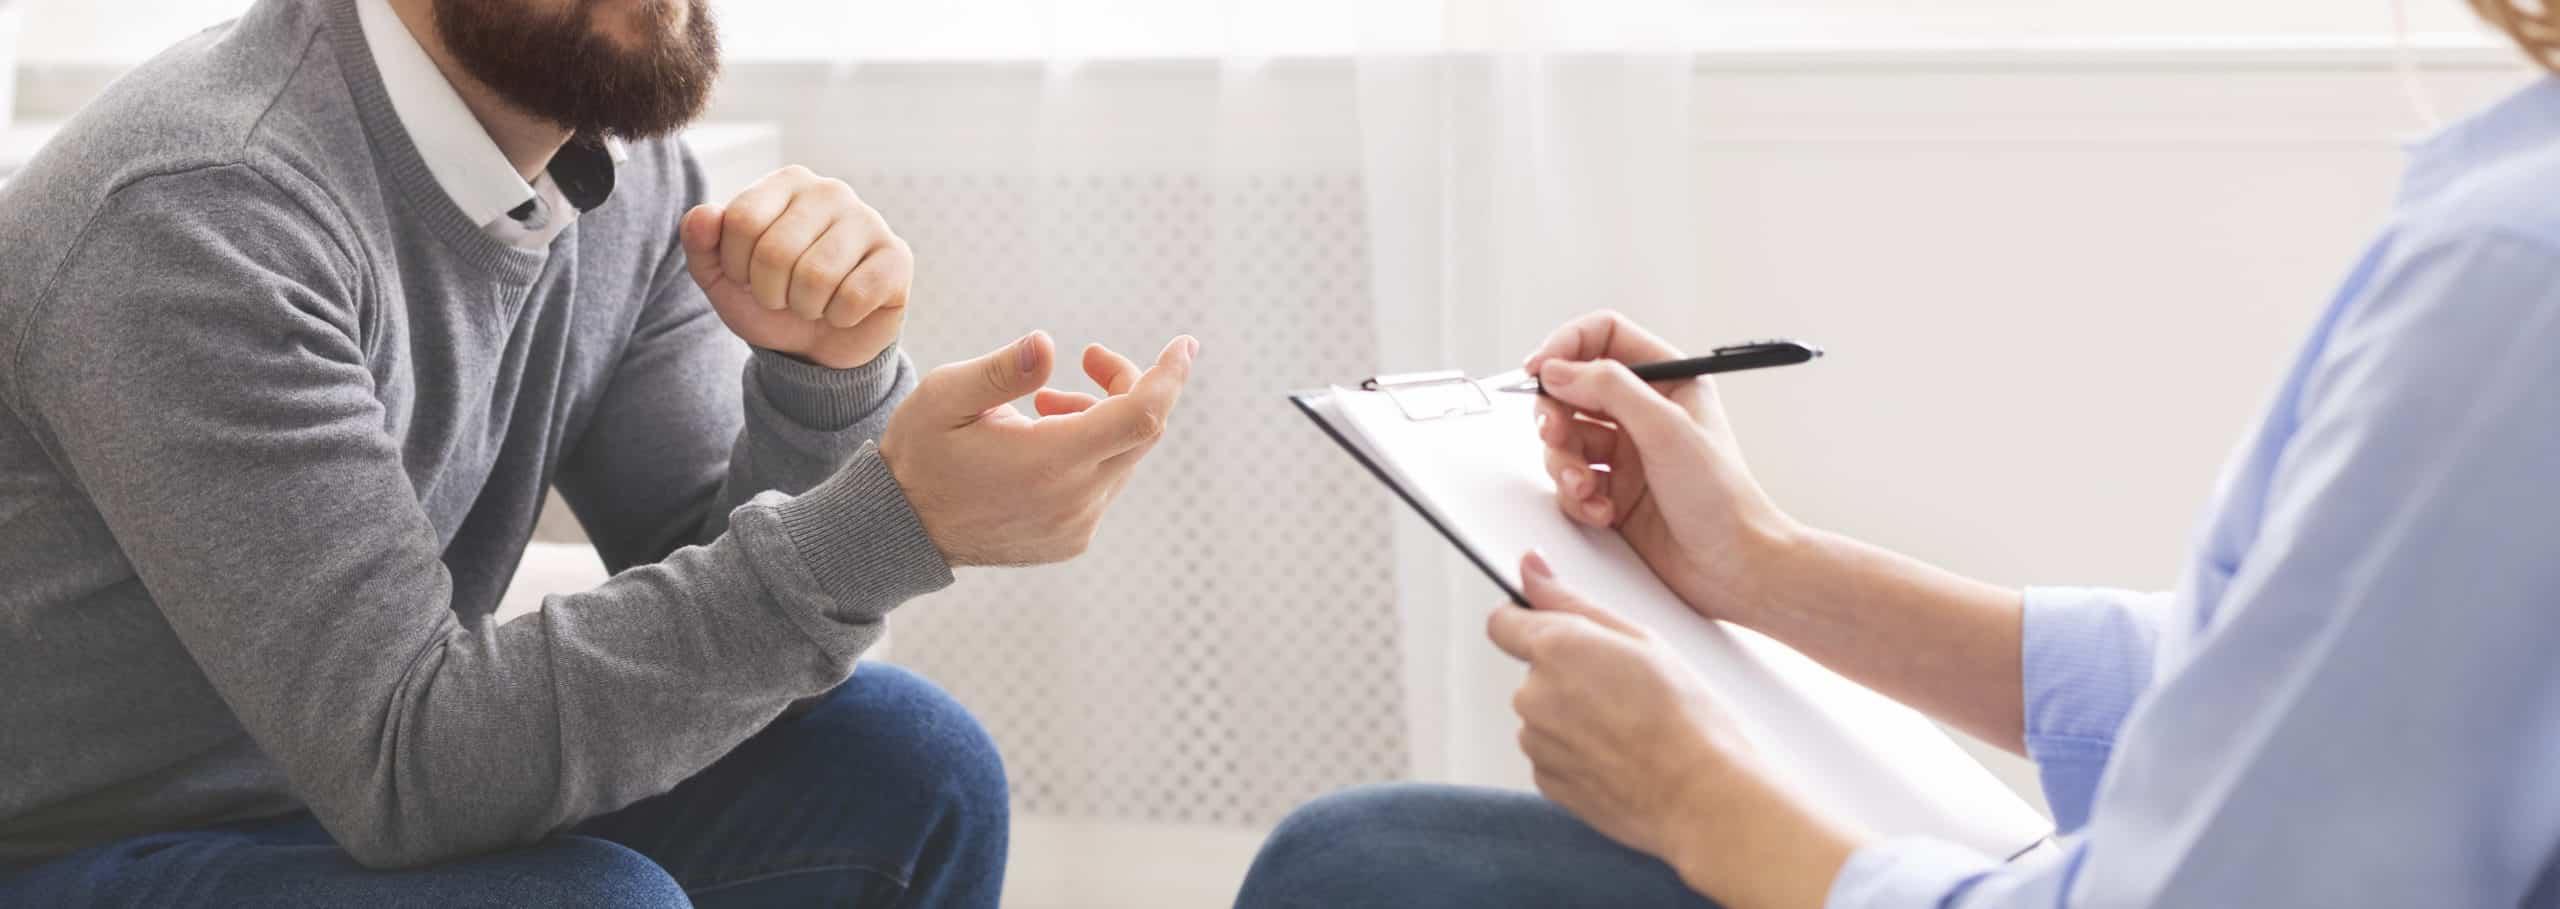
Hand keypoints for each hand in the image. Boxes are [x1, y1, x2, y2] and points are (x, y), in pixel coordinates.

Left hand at [682, 166, 910, 369]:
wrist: (822, 343)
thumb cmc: (773, 300)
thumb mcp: (724, 278)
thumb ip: (702, 244)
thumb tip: (703, 215)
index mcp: (787, 182)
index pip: (741, 220)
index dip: (735, 266)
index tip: (748, 279)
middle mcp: (830, 191)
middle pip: (776, 251)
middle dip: (770, 293)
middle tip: (783, 298)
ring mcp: (869, 220)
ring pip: (816, 276)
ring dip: (805, 308)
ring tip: (813, 304)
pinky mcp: (897, 257)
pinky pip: (854, 296)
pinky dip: (839, 318)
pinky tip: (845, 311)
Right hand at [879, 331, 1198, 565]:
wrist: (903, 528)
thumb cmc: (921, 452)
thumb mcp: (945, 397)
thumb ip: (1001, 371)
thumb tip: (1048, 345)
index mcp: (1050, 462)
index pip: (1141, 416)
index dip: (1169, 377)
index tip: (1184, 345)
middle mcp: (1075, 500)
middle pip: (1140, 431)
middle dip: (1127, 385)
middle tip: (1089, 358)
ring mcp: (1077, 526)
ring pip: (1123, 457)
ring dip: (1100, 419)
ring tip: (1043, 406)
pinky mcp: (1072, 540)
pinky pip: (1104, 485)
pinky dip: (1091, 453)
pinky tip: (1042, 443)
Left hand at [1488, 551, 1857, 907]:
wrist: (1702, 797)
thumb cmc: (1686, 717)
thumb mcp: (1641, 639)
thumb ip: (1573, 601)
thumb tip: (1531, 570)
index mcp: (1555, 648)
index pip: (1503, 622)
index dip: (1527, 622)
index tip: (1555, 631)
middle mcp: (1533, 694)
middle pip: (1533, 672)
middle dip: (1569, 675)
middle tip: (1626, 689)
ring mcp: (1536, 742)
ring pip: (1545, 715)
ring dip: (1574, 716)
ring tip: (1631, 727)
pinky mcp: (1547, 781)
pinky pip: (1554, 754)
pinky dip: (1579, 753)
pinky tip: (1623, 756)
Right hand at [1523, 310, 1795, 622]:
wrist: (1732, 567)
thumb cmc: (1721, 498)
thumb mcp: (1666, 429)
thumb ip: (1610, 389)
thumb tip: (1557, 370)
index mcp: (1668, 380)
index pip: (1604, 337)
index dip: (1566, 346)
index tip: (1538, 369)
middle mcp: (1643, 411)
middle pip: (1573, 388)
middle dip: (1556, 413)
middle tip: (1554, 433)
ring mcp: (1626, 452)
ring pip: (1565, 437)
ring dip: (1565, 463)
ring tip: (1586, 487)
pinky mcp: (1612, 490)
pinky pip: (1570, 480)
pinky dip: (1577, 496)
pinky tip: (1602, 511)